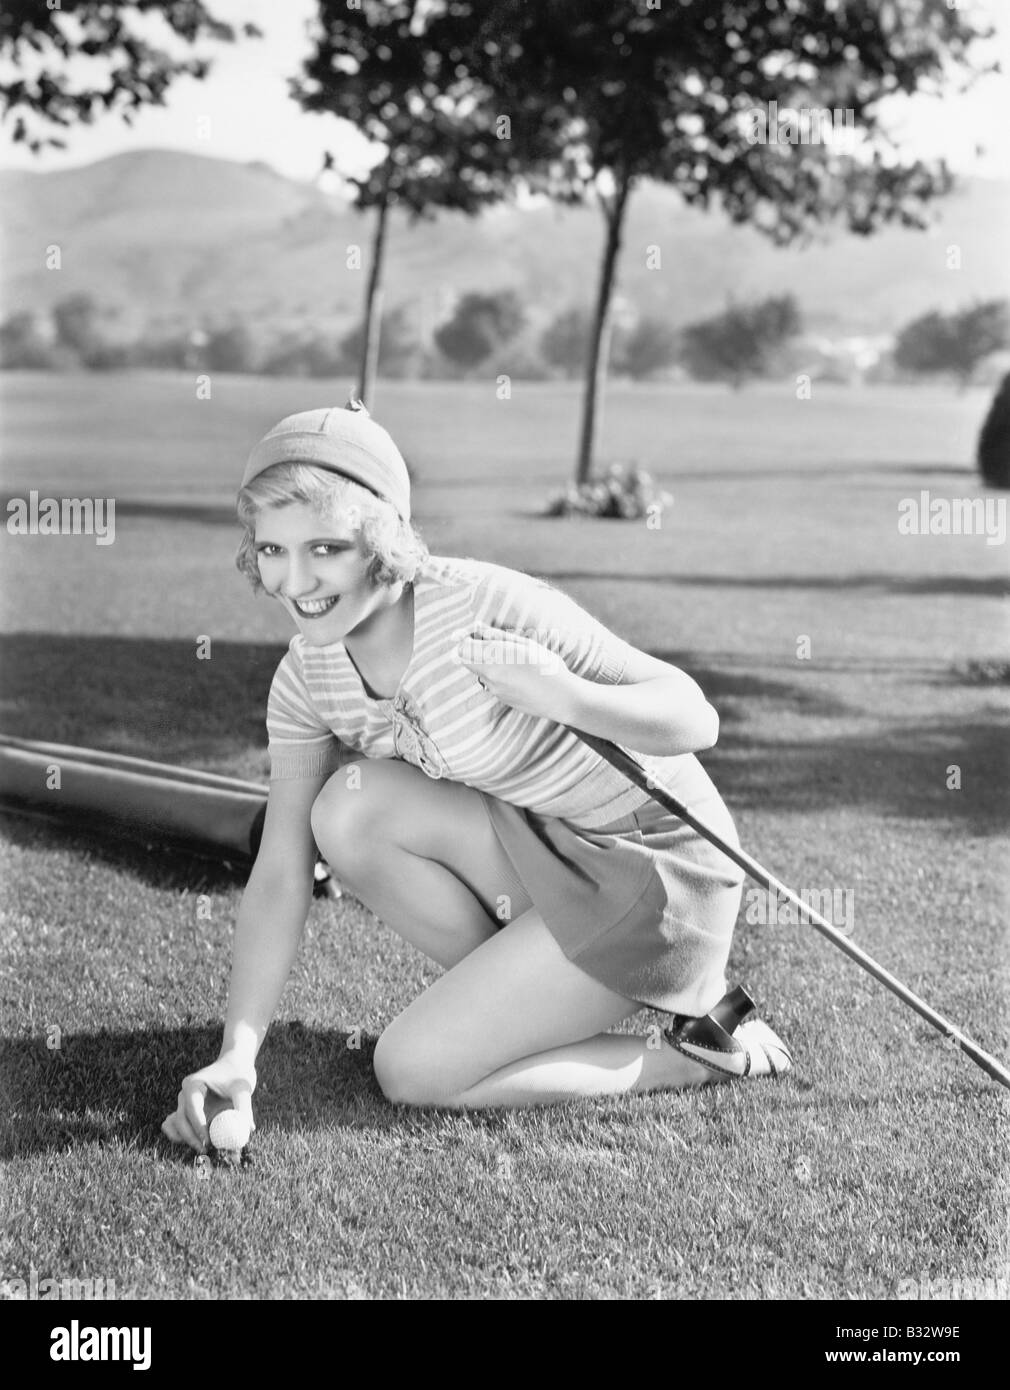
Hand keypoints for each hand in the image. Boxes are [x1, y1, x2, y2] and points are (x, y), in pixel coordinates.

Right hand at [161, 1053, 256, 1153]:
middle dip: (191, 1137)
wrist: (234, 1065)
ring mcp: (184, 1103)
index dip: (198, 1126)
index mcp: (194, 1084)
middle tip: (206, 1150)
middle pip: (180, 1119)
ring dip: (186, 1139)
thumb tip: (248, 1130)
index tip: (208, 1141)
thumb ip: (244, 1107)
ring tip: (204, 1150)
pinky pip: (176, 1126)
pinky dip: (183, 1137)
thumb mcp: (243, 1088)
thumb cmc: (238, 1074)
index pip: (192, 1108)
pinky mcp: (187, 1112)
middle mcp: (185, 1094)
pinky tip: (195, 1143)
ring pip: (176, 1125)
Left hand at [456, 627, 575, 722]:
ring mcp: (493, 689)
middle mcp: (490, 674)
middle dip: (469, 650)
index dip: (463, 638)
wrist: (560, 697)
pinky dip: (495, 675)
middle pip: (463, 660)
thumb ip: (498, 636)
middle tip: (485, 643)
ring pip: (477, 672)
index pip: (462, 647)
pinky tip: (516, 674)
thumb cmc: (547, 666)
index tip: (470, 634)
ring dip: (483, 663)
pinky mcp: (500, 698)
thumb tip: (477, 628)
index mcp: (496, 656)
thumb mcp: (525, 644)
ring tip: (508, 659)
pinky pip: (490, 683)